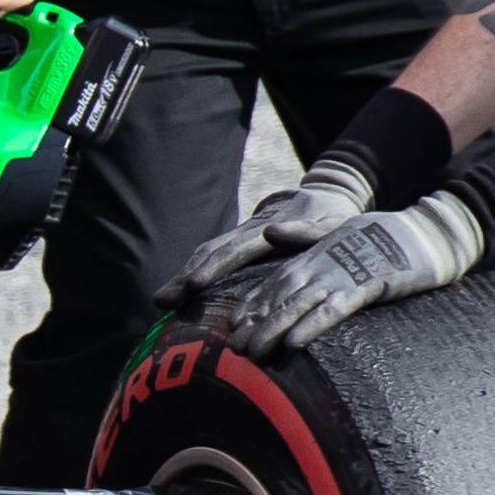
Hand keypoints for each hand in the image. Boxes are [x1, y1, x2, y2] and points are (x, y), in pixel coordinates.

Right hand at [175, 151, 380, 294]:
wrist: (326, 194)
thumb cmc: (334, 217)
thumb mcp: (332, 224)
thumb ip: (306, 231)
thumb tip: (272, 233)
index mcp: (270, 228)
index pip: (237, 249)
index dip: (215, 267)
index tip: (195, 284)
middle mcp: (249, 231)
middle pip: (213, 253)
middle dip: (186, 277)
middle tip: (163, 300)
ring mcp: (241, 235)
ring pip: (207, 253)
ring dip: (183, 276)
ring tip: (161, 301)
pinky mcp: (240, 242)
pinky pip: (212, 256)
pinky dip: (193, 273)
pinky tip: (178, 292)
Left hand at [198, 192, 486, 358]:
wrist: (431, 230)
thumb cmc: (387, 233)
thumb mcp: (340, 230)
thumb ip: (304, 235)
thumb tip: (268, 232)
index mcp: (317, 254)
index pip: (277, 280)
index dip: (253, 303)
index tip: (231, 326)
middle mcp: (324, 263)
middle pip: (280, 294)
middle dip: (255, 322)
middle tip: (233, 348)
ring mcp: (345, 273)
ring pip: (300, 304)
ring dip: (273, 329)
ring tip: (252, 353)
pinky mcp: (369, 285)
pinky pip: (335, 309)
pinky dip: (313, 325)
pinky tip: (293, 343)